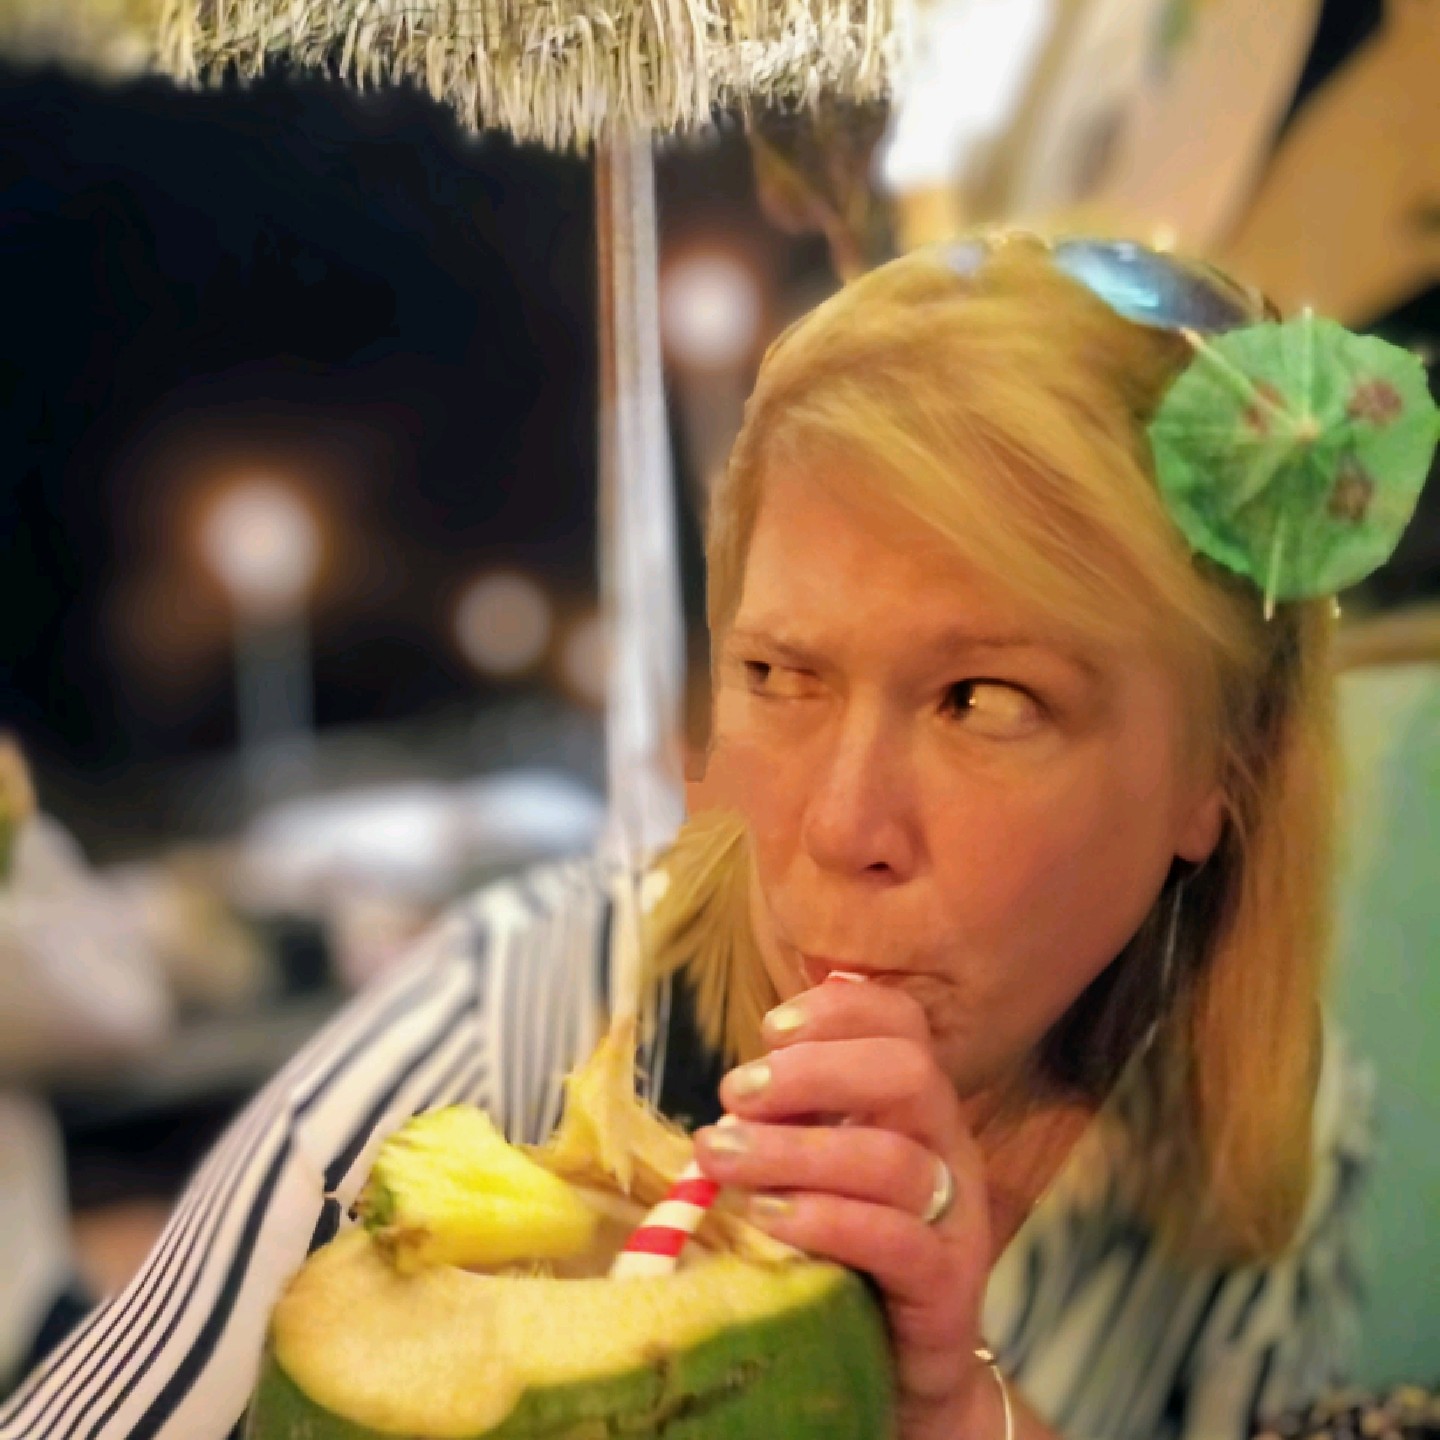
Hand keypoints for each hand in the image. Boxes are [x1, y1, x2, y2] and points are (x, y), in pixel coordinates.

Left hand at [693, 979, 998, 1439]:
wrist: (901, 1363)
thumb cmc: (849, 1247)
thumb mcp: (823, 1165)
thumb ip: (798, 1115)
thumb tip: (739, 1082)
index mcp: (918, 1106)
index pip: (901, 1023)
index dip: (839, 1010)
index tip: (768, 1029)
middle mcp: (947, 1147)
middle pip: (908, 1072)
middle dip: (814, 1071)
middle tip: (735, 1092)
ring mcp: (955, 1215)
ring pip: (891, 1159)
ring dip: (794, 1149)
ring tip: (721, 1156)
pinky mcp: (947, 1285)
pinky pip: (897, 1240)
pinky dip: (826, 1220)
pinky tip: (767, 1216)